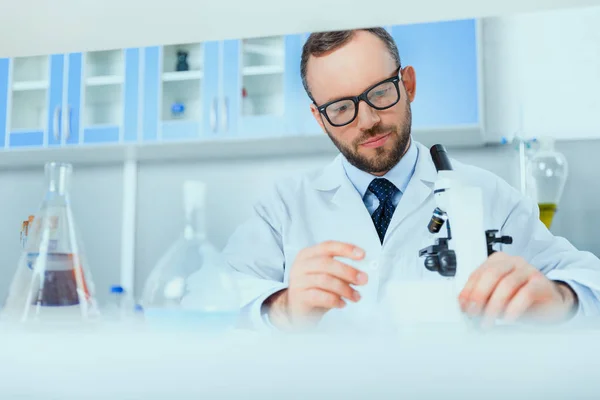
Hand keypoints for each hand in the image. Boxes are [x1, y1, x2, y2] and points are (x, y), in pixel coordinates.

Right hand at [264, 241, 367, 329]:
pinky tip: (342, 303)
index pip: (328, 246)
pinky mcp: (298, 297)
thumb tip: (360, 274)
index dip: (346, 249)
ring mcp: (298, 281)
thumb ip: (341, 272)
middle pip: (326, 263)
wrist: (295, 309)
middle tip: (363, 280)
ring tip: (355, 296)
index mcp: (308, 254)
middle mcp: (301, 265)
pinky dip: (335, 300)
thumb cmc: (313, 289)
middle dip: (348, 271)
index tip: (362, 255)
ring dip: (345, 289)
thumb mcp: (327, 276)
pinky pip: (320, 296)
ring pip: (325, 280)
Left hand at [458, 252, 577, 327]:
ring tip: (488, 321)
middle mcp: (512, 262)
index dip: (468, 291)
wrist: (551, 303)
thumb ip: (482, 298)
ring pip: (506, 284)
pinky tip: (508, 319)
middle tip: (473, 313)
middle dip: (478, 296)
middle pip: (491, 275)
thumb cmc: (521, 299)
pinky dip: (513, 308)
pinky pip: (525, 294)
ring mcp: (528, 270)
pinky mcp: (541, 283)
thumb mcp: (496, 298)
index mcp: (497, 261)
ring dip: (494, 306)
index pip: (477, 273)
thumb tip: (465, 306)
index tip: (463, 307)